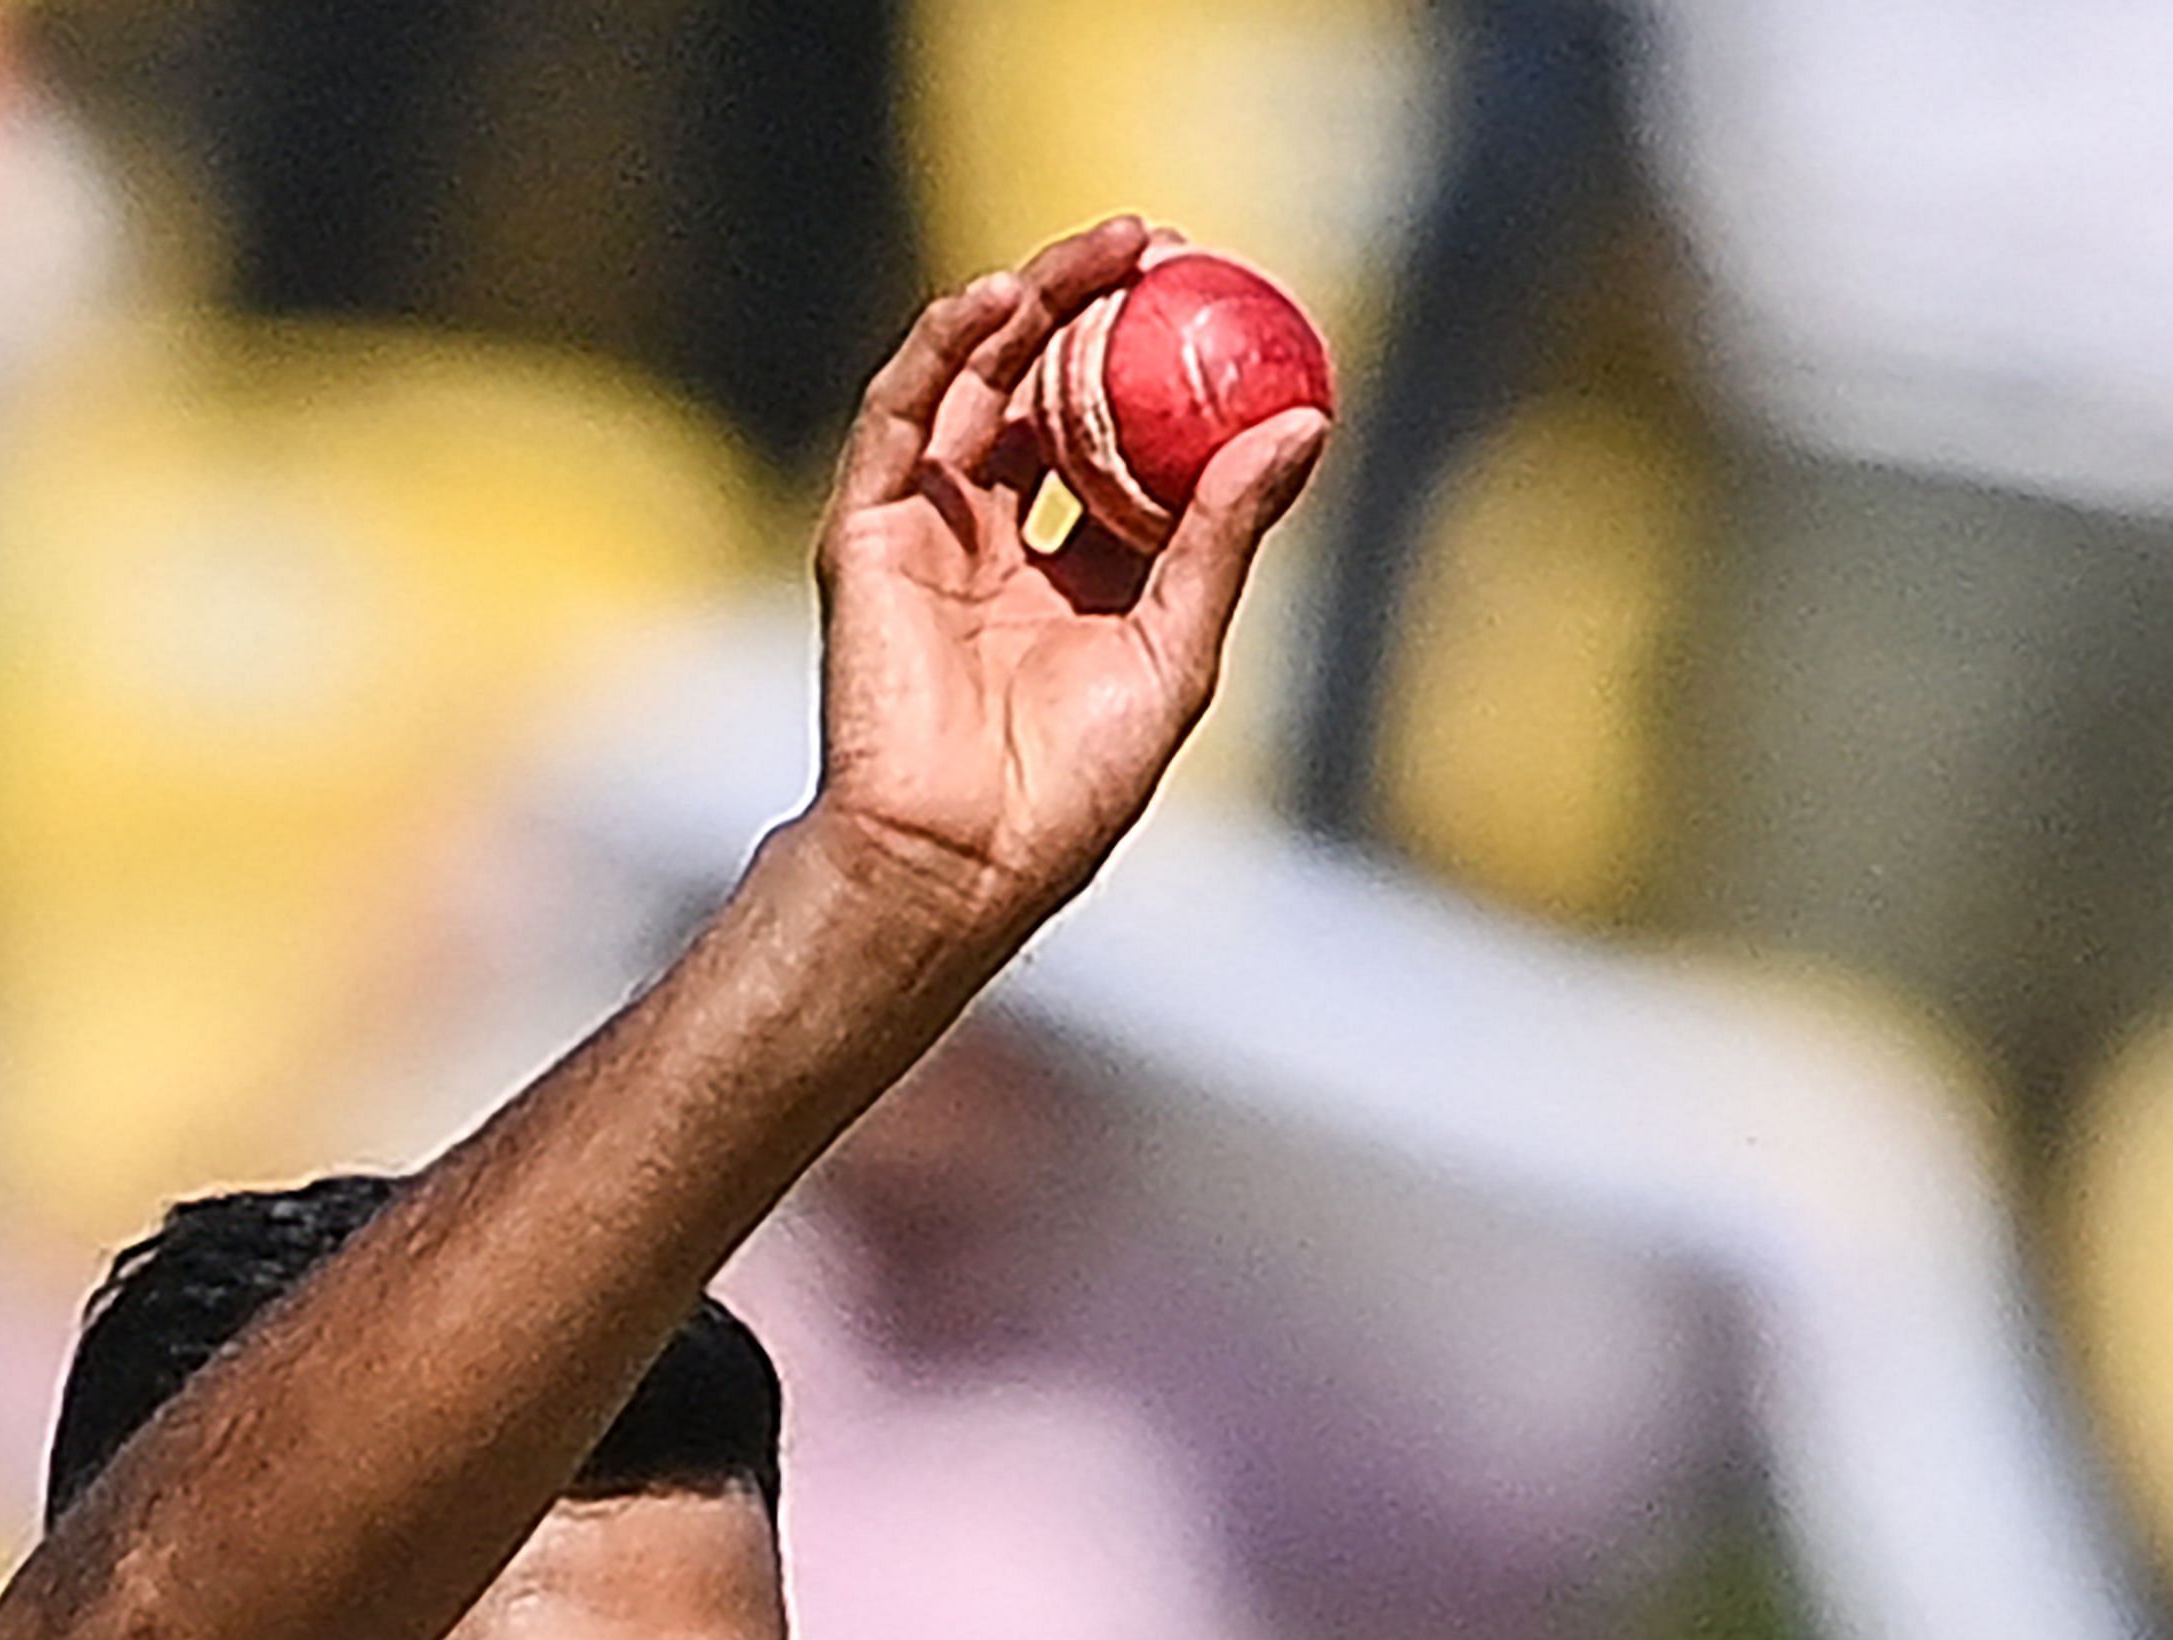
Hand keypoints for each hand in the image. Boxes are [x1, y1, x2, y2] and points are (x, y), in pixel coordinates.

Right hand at [807, 220, 1328, 945]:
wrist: (955, 858)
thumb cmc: (1069, 788)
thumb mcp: (1176, 646)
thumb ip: (1224, 533)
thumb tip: (1304, 420)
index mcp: (1077, 574)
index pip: (1117, 439)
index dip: (1158, 364)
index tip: (1212, 298)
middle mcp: (1000, 542)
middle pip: (1044, 392)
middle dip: (1094, 311)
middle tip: (1157, 247)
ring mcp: (930, 533)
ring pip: (975, 387)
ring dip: (1029, 306)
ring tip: (1100, 251)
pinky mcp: (868, 535)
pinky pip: (900, 421)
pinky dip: (940, 351)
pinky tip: (996, 301)